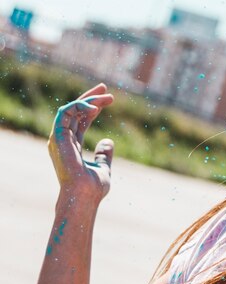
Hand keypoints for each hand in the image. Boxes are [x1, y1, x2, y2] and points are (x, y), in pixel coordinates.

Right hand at [48, 83, 114, 203]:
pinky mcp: (57, 137)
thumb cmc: (92, 188)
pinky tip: (96, 107)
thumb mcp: (102, 167)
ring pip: (70, 109)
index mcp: (71, 147)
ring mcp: (58, 139)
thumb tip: (108, 141)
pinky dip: (79, 106)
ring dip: (88, 100)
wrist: (83, 196)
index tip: (108, 98)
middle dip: (89, 97)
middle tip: (104, 87)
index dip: (93, 107)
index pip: (80, 121)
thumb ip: (103, 154)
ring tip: (108, 97)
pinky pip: (64, 113)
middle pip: (74, 112)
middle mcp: (63, 141)